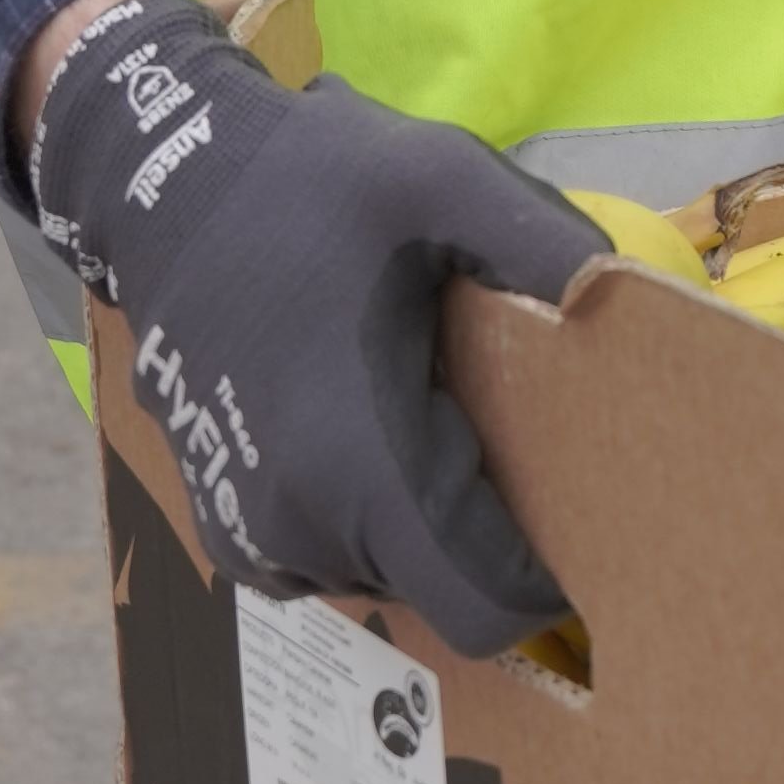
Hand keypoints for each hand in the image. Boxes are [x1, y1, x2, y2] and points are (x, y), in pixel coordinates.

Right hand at [30, 0, 598, 654]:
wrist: (166, 188)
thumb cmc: (313, 185)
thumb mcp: (442, 177)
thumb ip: (538, 235)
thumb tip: (617, 294)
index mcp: (363, 463)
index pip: (481, 606)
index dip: (543, 586)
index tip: (588, 530)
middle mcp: (301, 524)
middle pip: (442, 593)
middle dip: (491, 542)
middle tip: (522, 443)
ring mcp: (252, 534)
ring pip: (383, 579)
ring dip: (423, 528)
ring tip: (444, 424)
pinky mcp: (225, 522)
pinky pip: (325, 558)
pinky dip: (365, 520)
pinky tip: (381, 431)